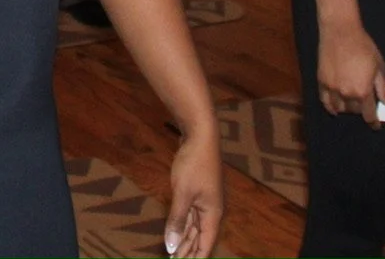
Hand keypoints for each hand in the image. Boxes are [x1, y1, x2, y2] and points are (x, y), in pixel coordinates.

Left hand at [163, 128, 225, 256]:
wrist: (200, 136)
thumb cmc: (194, 164)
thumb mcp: (182, 194)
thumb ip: (177, 220)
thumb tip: (171, 246)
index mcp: (213, 214)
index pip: (206, 245)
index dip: (196, 258)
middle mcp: (211, 211)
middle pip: (199, 239)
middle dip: (188, 253)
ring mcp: (204, 202)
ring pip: (193, 229)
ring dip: (184, 242)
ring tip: (173, 256)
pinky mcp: (196, 194)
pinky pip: (189, 217)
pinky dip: (182, 227)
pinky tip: (175, 235)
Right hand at [316, 21, 384, 127]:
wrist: (341, 32)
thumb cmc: (364, 46)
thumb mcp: (379, 66)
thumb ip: (382, 86)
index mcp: (363, 91)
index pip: (368, 114)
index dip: (373, 122)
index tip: (376, 126)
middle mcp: (346, 94)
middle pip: (354, 111)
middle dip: (361, 110)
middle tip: (365, 104)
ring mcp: (332, 89)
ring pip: (339, 108)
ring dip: (347, 109)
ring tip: (351, 105)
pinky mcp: (321, 82)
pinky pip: (325, 101)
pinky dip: (330, 107)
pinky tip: (334, 108)